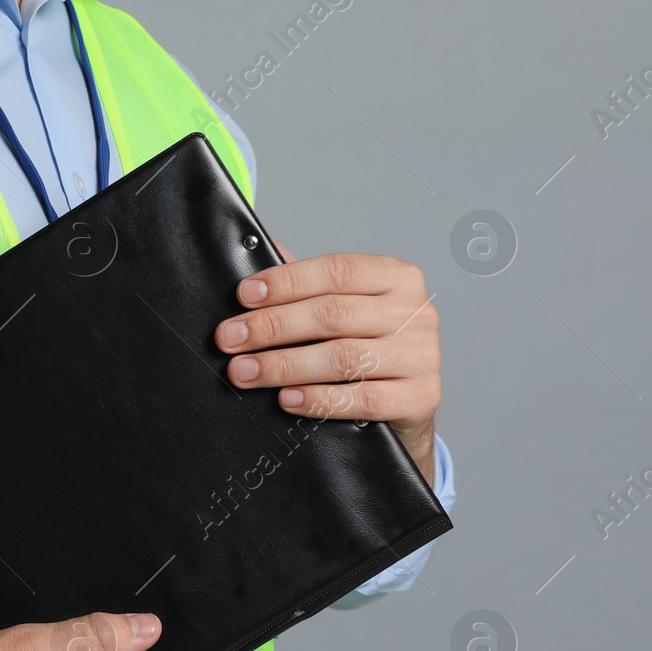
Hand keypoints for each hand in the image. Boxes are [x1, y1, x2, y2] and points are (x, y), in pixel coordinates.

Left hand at [215, 246, 440, 484]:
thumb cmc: (366, 346)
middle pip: (334, 314)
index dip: (286, 282)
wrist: (406, 403)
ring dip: (284, 365)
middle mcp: (415, 312)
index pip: (336, 270)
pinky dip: (318, 399)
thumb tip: (259, 247)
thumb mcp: (341, 307)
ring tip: (244, 371)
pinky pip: (363, 399)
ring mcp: (422, 355)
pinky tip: (286, 399)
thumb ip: (304, 283)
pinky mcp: (422, 397)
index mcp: (396, 277)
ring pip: (344, 357)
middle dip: (272, 326)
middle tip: (229, 340)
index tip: (243, 295)